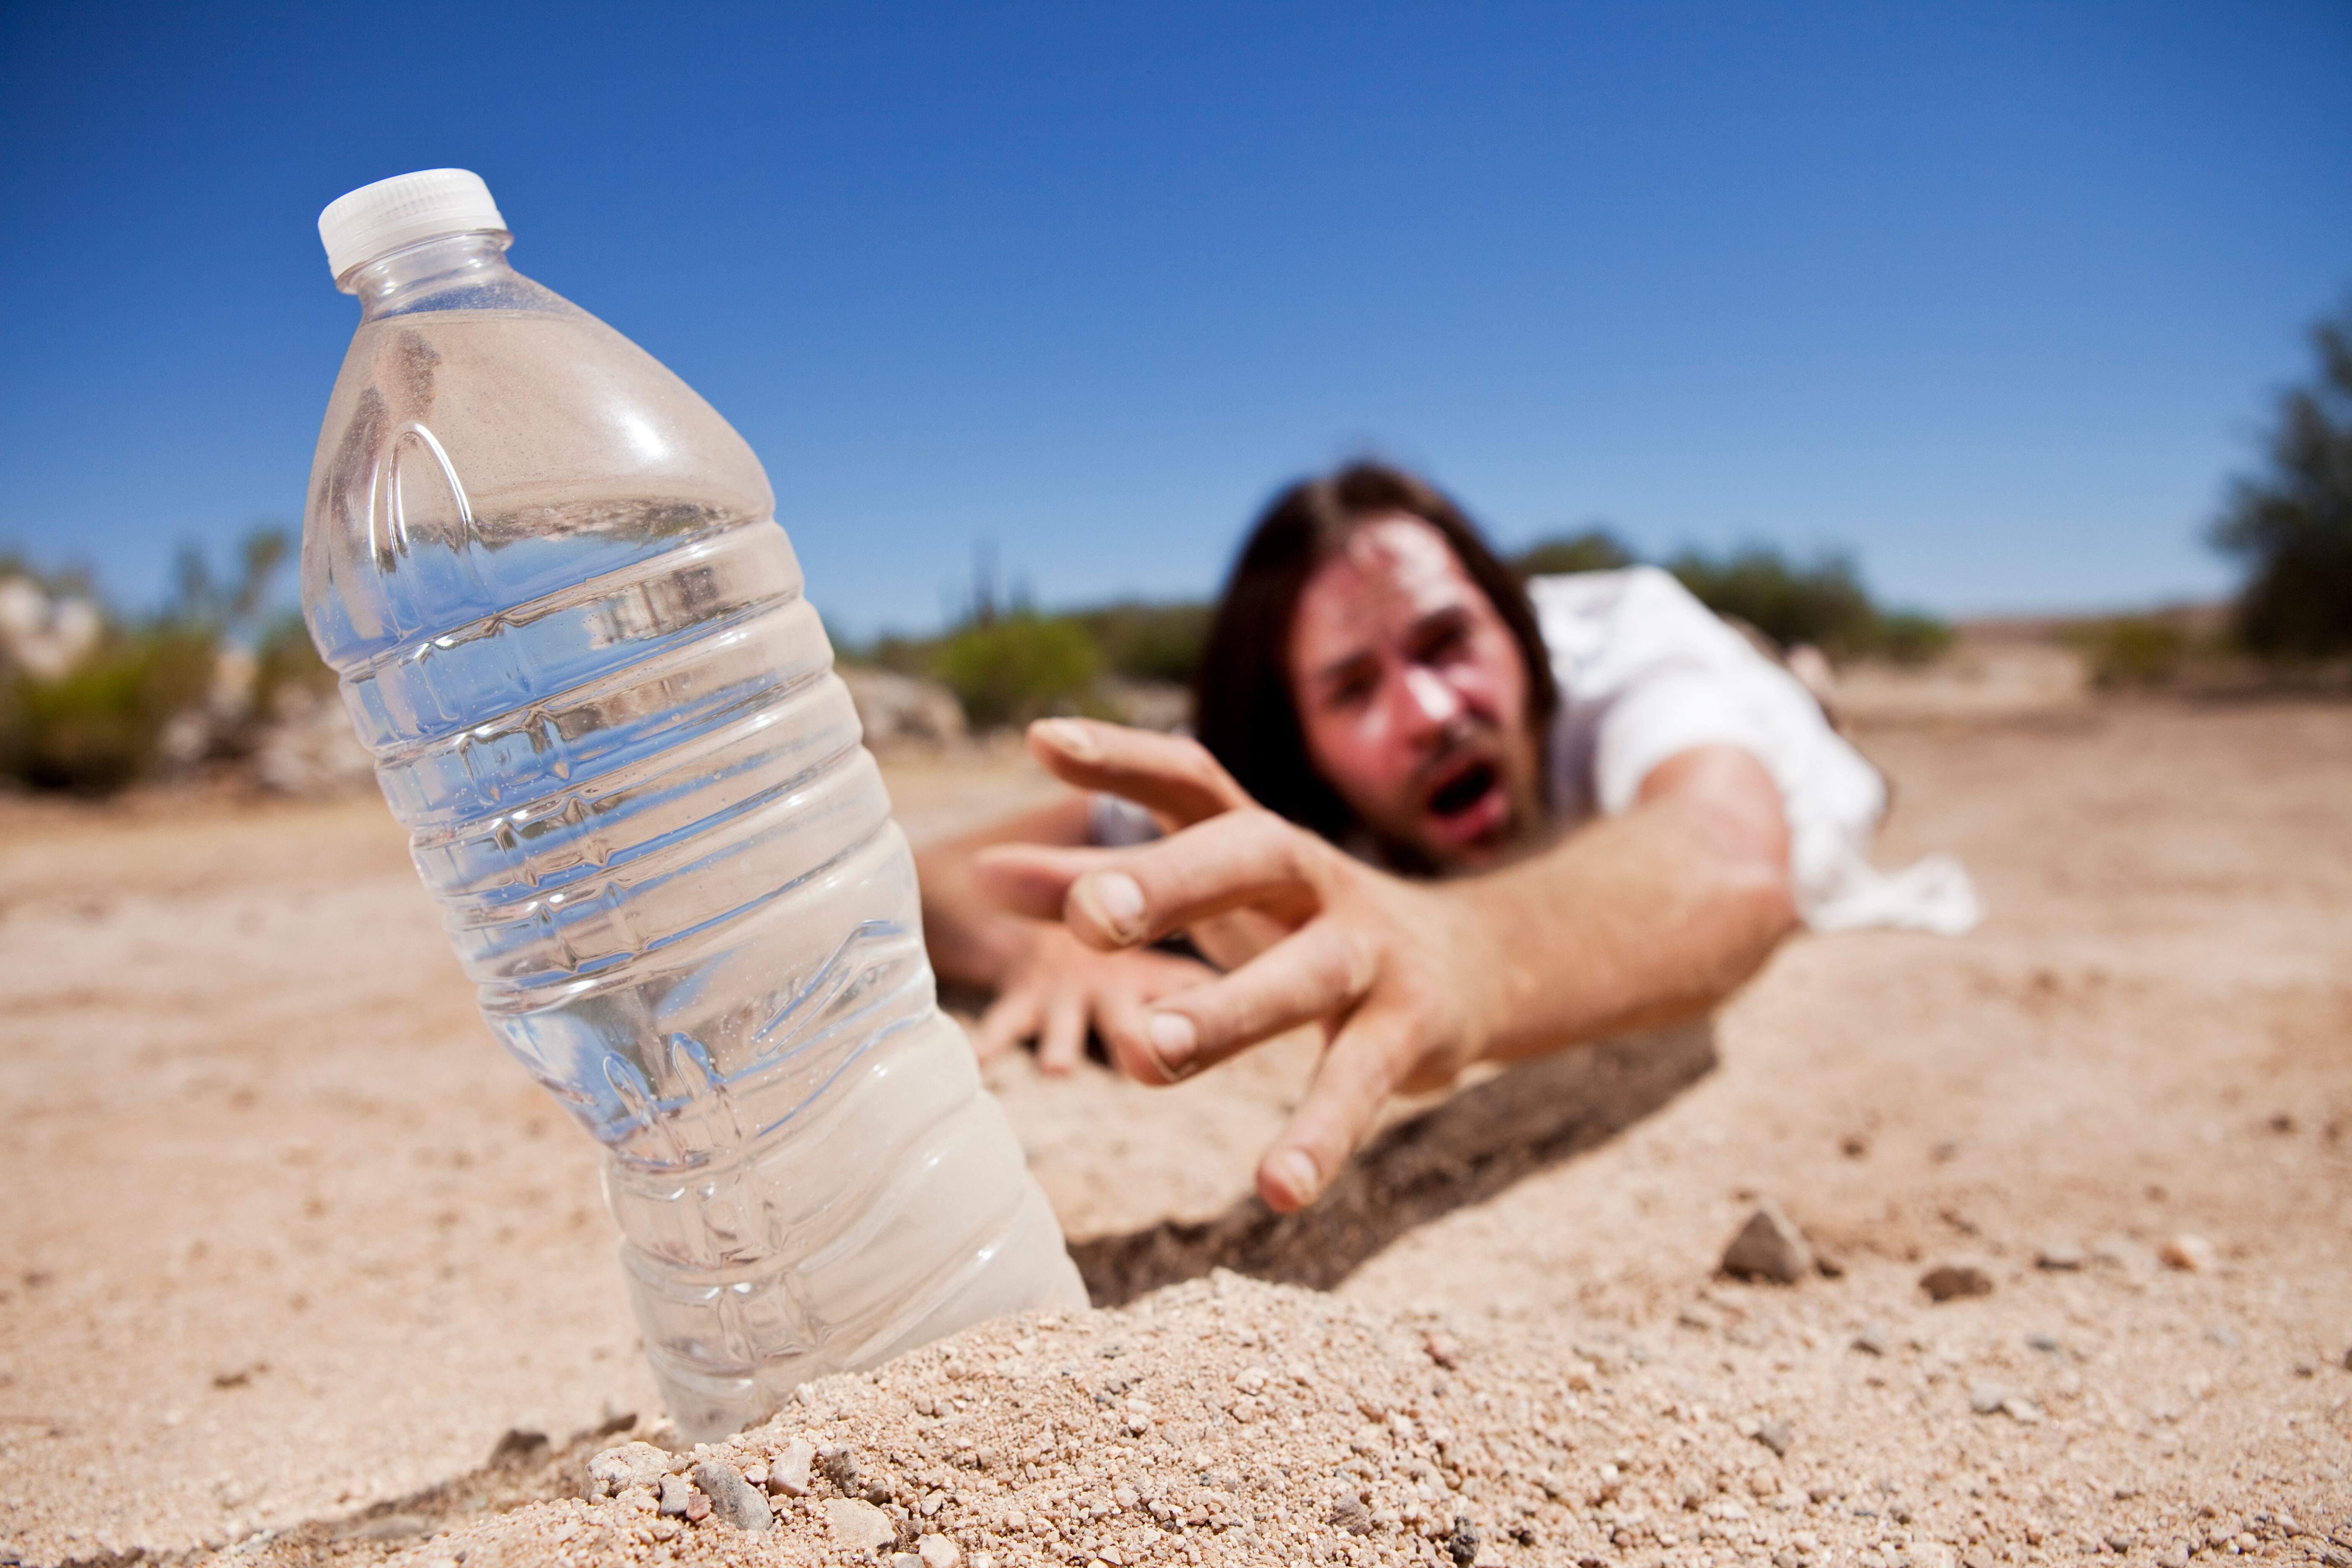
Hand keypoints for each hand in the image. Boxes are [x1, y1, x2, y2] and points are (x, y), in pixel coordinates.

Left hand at [978, 803, 1502, 1213]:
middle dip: (1170, 882)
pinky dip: (1319, 1136)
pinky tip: (1274, 1189)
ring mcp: (1370, 955)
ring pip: (1302, 978)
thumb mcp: (1211, 896)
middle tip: (1086, 917)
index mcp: (1259, 838)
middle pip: (1250, 858)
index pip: (1191, 777)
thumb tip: (987, 875)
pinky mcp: (1410, 1032)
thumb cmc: (1301, 921)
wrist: (1473, 963)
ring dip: (1224, 1014)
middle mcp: (1317, 880)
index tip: (1039, 740)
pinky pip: (1359, 1084)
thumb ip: (1099, 886)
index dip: (1121, 756)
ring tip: (1141, 1056)